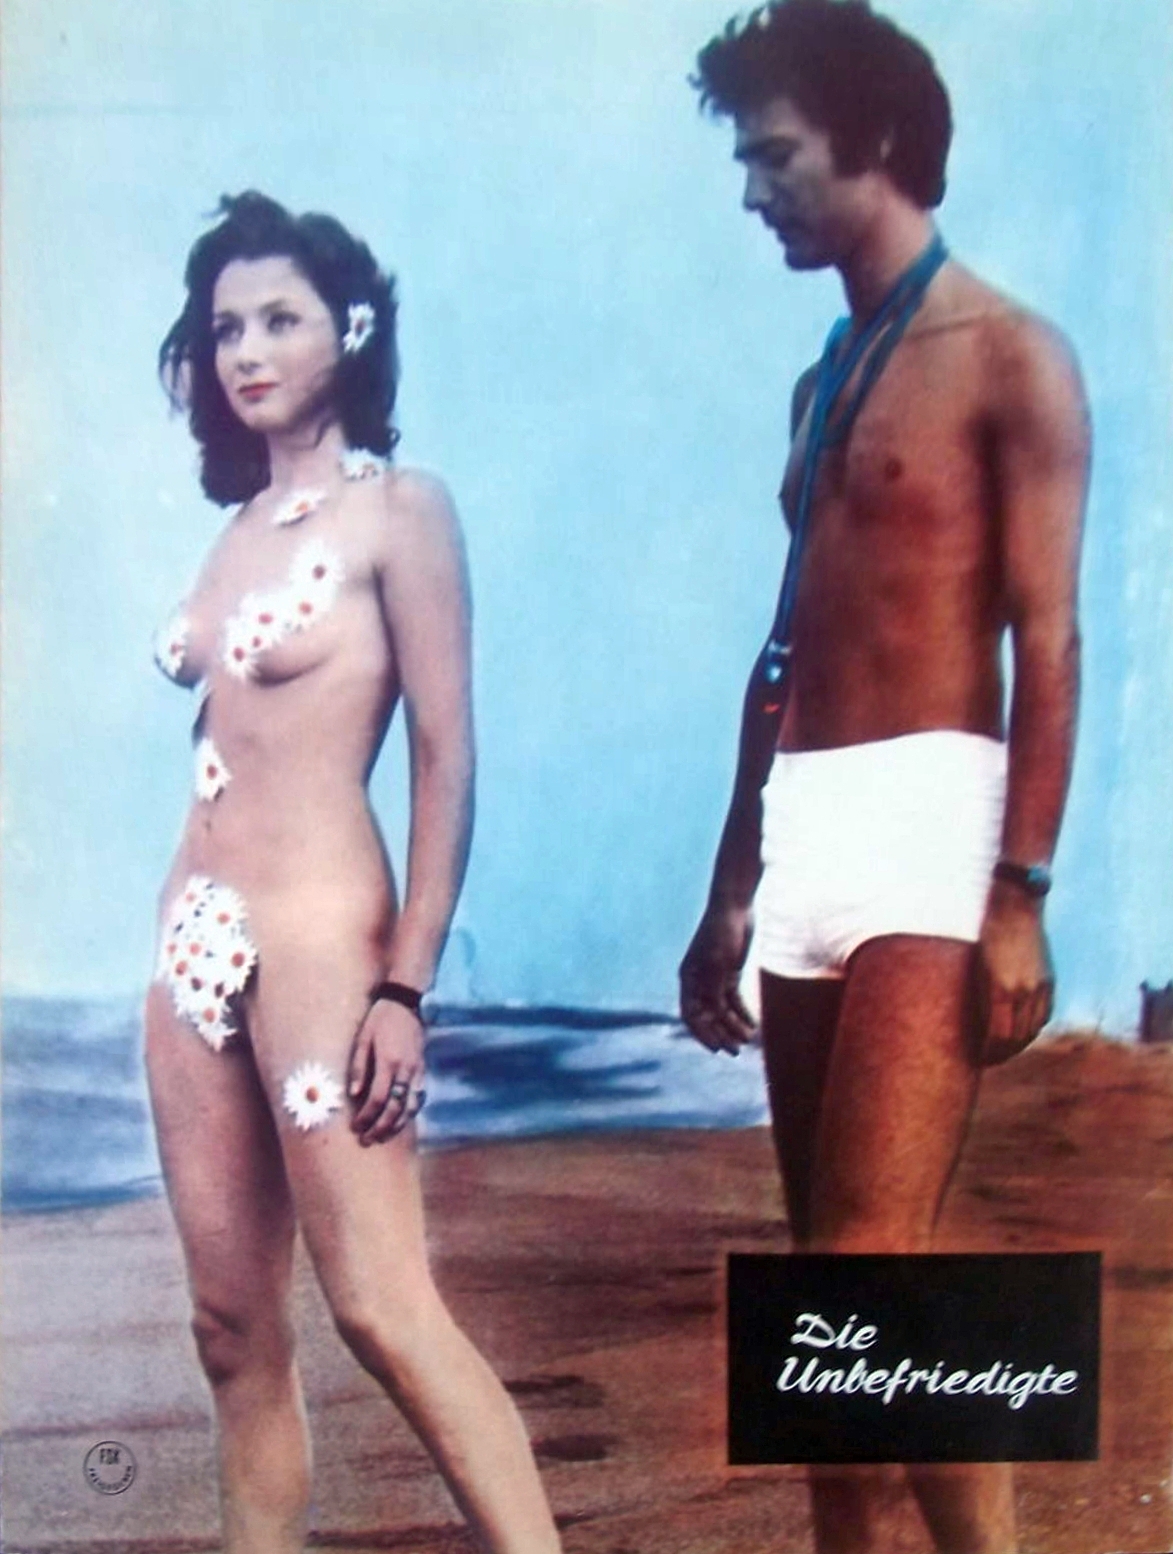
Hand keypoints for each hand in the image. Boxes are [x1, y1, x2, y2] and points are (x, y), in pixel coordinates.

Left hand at [348, 998, 425, 1145]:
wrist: (406, 1004)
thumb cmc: (380, 1020)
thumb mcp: (363, 1039)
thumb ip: (358, 1067)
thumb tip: (353, 1095)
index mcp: (389, 1062)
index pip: (378, 1099)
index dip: (367, 1117)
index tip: (355, 1127)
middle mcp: (406, 1070)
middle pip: (396, 1109)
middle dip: (381, 1128)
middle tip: (367, 1140)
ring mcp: (417, 1071)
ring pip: (411, 1107)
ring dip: (397, 1125)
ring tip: (383, 1136)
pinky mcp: (422, 1070)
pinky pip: (419, 1098)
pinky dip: (410, 1113)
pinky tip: (400, 1120)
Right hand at [679, 905, 756, 1054]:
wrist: (735, 906)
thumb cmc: (722, 932)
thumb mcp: (719, 962)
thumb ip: (714, 989)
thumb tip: (713, 1015)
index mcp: (689, 979)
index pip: (691, 1015)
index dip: (702, 1034)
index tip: (717, 1049)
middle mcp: (698, 981)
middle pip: (707, 1016)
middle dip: (721, 1034)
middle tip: (737, 1050)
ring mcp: (714, 977)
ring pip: (722, 1009)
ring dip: (733, 1025)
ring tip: (749, 1038)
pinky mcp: (729, 972)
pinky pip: (733, 999)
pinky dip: (742, 1012)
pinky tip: (752, 1024)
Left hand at [973, 885, 1054, 1065]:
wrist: (1016, 906)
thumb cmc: (986, 933)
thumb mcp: (976, 965)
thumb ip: (980, 996)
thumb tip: (977, 1025)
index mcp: (1001, 989)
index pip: (998, 1037)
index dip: (989, 1053)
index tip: (978, 1059)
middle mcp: (1025, 991)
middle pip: (1017, 1038)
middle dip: (1003, 1054)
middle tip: (989, 1059)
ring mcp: (1041, 987)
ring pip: (1033, 1030)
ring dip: (1019, 1044)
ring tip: (1004, 1050)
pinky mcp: (1049, 981)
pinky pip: (1045, 1015)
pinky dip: (1033, 1028)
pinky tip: (1023, 1032)